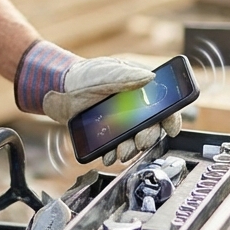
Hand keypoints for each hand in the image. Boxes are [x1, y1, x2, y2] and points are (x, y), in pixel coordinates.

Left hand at [15, 41, 181, 164]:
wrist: (58, 89)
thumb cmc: (84, 76)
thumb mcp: (106, 73)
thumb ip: (126, 76)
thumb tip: (151, 77)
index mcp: (141, 91)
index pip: (165, 106)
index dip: (171, 118)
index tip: (170, 128)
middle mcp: (134, 109)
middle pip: (150, 128)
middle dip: (148, 138)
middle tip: (140, 142)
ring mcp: (121, 123)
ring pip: (133, 142)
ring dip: (130, 150)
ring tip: (121, 152)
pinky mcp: (106, 135)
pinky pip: (114, 148)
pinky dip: (112, 154)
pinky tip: (108, 156)